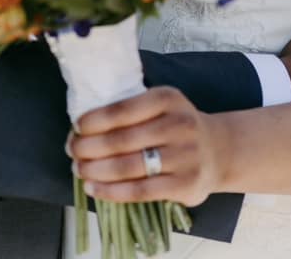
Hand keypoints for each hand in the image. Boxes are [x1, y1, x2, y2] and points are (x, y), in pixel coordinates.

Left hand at [70, 86, 220, 206]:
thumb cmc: (177, 126)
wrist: (218, 150)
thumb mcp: (162, 105)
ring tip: (79, 170)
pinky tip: (95, 188)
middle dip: (89, 147)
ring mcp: (184, 156)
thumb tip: (84, 126)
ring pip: (128, 167)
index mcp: (167, 98)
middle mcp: (178, 125)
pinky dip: (112, 192)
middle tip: (72, 151)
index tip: (76, 127)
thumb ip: (132, 110)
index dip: (94, 120)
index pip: (122, 109)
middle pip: (122, 139)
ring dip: (96, 170)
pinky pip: (140, 191)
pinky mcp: (185, 185)